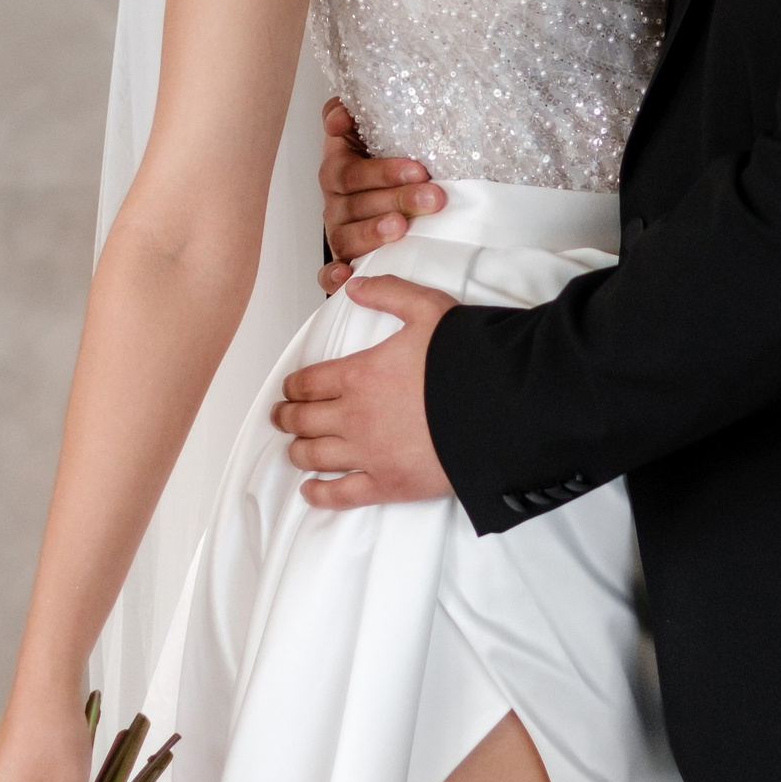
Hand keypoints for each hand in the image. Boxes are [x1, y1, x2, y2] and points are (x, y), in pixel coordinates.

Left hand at [274, 275, 456, 505]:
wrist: (499, 409)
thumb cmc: (466, 361)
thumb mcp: (428, 308)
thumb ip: (388, 292)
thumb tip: (355, 286)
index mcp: (359, 374)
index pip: (307, 383)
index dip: (292, 387)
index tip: (289, 391)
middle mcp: (354, 416)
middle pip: (303, 421)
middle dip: (287, 418)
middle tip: (281, 418)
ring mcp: (369, 454)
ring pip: (314, 456)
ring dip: (297, 451)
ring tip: (294, 448)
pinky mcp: (388, 485)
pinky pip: (341, 495)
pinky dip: (319, 494)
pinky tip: (310, 491)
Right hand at [317, 97, 444, 292]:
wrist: (380, 186)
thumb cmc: (379, 158)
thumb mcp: (367, 127)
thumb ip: (350, 111)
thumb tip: (341, 117)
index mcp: (339, 169)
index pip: (353, 171)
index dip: (383, 172)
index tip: (418, 169)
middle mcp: (335, 201)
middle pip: (357, 203)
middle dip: (397, 200)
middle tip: (431, 199)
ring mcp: (337, 231)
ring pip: (347, 236)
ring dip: (374, 232)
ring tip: (401, 228)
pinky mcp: (341, 259)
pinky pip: (326, 273)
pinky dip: (333, 277)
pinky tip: (348, 276)